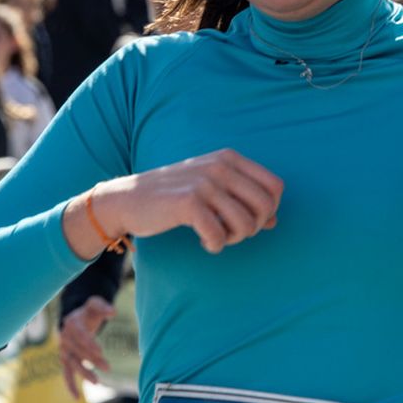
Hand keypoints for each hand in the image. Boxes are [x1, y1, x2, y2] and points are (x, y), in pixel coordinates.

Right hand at [59, 296, 115, 398]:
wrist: (76, 317)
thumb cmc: (88, 312)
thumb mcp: (95, 304)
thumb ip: (103, 307)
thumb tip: (113, 312)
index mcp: (72, 323)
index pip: (80, 335)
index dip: (89, 343)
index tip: (101, 352)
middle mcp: (65, 337)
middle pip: (78, 350)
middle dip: (92, 359)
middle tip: (108, 367)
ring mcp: (64, 349)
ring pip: (72, 363)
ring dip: (83, 372)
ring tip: (96, 381)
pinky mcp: (65, 359)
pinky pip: (66, 373)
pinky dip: (69, 385)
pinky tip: (76, 397)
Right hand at [90, 149, 281, 254]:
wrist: (127, 198)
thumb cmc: (173, 196)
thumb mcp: (210, 188)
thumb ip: (242, 199)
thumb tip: (275, 221)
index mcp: (229, 158)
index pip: (276, 186)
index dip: (269, 210)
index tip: (248, 220)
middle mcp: (220, 166)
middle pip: (266, 207)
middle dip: (254, 228)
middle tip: (231, 232)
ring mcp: (204, 183)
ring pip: (246, 224)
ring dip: (234, 239)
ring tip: (216, 237)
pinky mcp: (188, 203)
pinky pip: (220, 235)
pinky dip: (215, 245)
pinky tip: (203, 241)